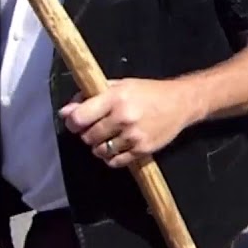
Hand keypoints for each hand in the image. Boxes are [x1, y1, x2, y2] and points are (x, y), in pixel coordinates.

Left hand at [59, 78, 202, 168]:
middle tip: (99, 127)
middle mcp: (123, 117)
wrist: (182, 102)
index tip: (77, 122)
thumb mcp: (120, 86)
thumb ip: (91, 97)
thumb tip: (65, 112)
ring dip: (100, 146)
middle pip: (88, 137)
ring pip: (99, 151)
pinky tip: (119, 147)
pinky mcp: (143, 149)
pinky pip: (115, 162)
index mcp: (115, 98)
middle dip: (88, 134)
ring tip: (110, 137)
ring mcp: (134, 136)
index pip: (79, 118)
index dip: (73, 123)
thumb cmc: (149, 92)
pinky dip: (112, 157)